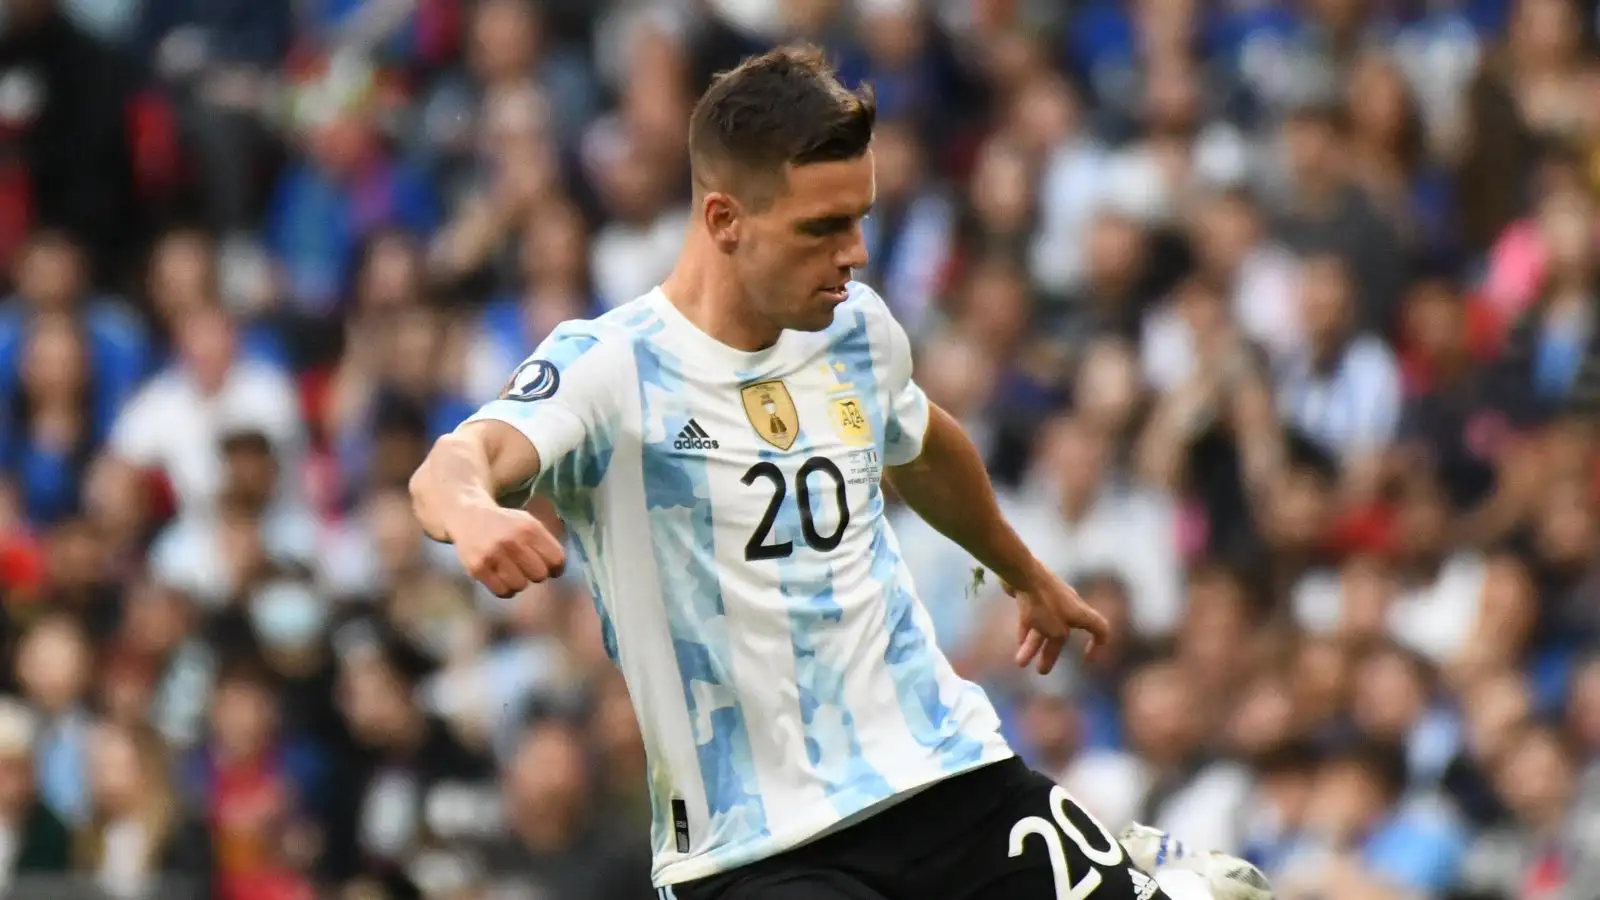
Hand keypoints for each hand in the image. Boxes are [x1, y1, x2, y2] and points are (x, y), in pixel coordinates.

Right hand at [447, 503, 566, 597]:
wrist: (468, 517)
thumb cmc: (505, 524)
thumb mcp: (528, 523)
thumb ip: (545, 543)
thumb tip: (558, 570)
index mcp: (529, 527)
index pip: (557, 559)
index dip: (556, 567)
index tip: (549, 567)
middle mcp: (512, 540)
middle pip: (540, 575)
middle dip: (536, 573)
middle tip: (527, 567)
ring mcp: (493, 554)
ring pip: (521, 585)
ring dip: (519, 581)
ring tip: (512, 571)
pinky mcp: (477, 568)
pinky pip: (502, 592)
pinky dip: (505, 589)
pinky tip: (501, 578)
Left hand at [1002, 566, 1110, 674]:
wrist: (1022, 573)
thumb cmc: (1044, 604)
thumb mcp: (1055, 631)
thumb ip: (1056, 641)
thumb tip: (1050, 642)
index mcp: (1080, 613)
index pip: (1100, 629)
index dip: (1098, 645)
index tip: (1086, 659)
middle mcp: (1068, 606)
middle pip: (1063, 634)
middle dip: (1051, 654)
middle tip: (1041, 671)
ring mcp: (1050, 599)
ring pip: (1044, 627)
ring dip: (1033, 646)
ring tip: (1020, 663)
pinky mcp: (1033, 594)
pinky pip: (1033, 617)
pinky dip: (1027, 631)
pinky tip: (1018, 642)